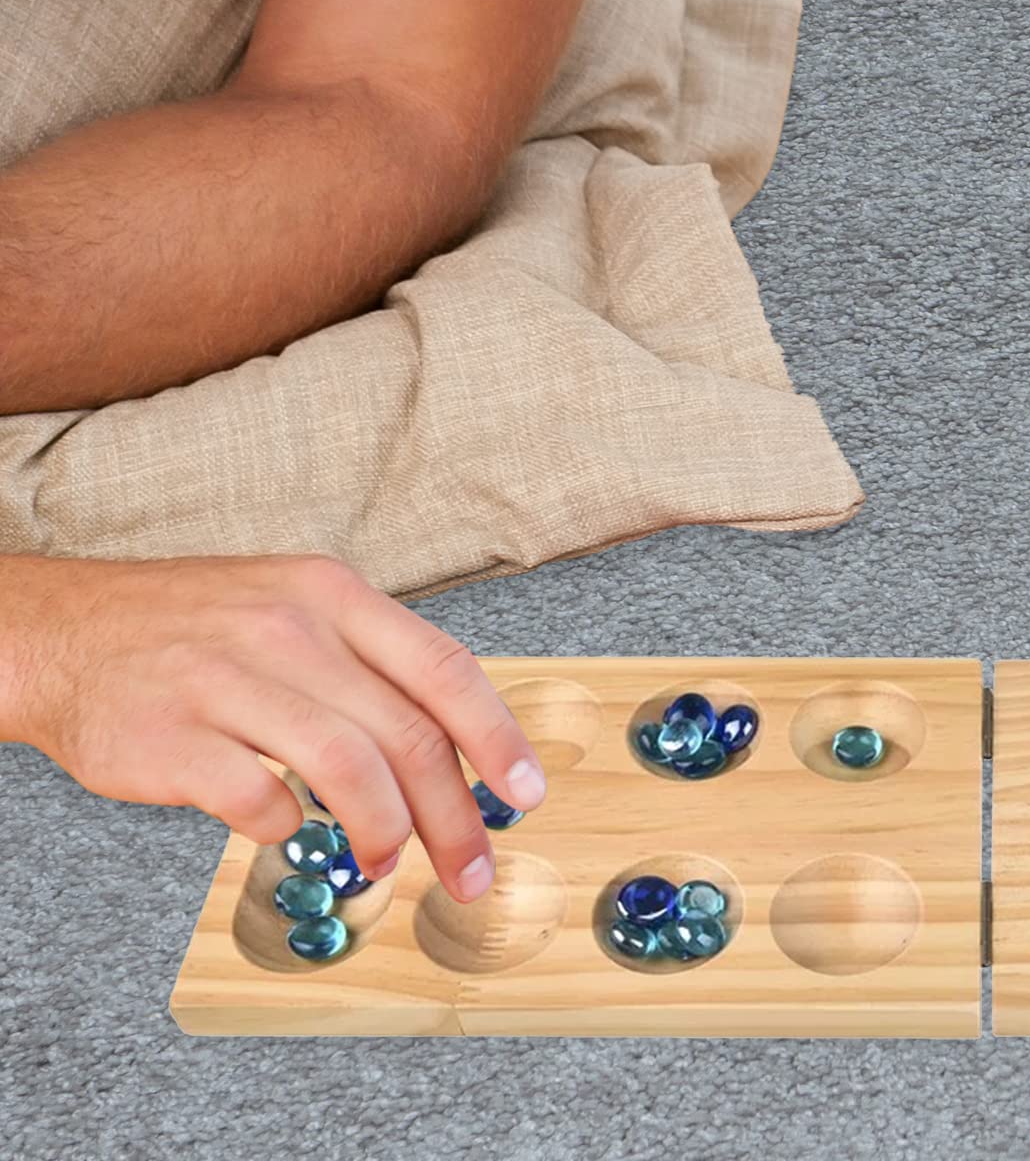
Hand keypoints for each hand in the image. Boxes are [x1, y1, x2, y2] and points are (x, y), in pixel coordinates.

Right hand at [7, 551, 543, 900]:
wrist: (67, 632)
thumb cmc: (200, 628)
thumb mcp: (297, 608)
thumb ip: (370, 668)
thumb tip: (455, 747)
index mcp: (334, 596)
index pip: (443, 670)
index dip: (496, 738)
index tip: (527, 793)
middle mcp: (291, 630)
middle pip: (406, 735)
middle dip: (454, 816)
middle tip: (471, 871)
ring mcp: (229, 682)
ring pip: (346, 770)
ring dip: (384, 832)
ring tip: (387, 865)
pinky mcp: (173, 740)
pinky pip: (258, 801)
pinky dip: (287, 828)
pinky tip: (286, 831)